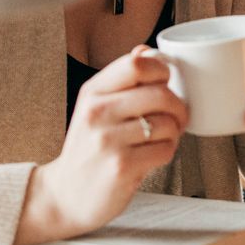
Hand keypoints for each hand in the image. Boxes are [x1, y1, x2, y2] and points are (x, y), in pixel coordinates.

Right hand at [15, 47, 186, 244]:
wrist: (65, 196)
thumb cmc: (87, 150)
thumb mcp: (94, 107)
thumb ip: (121, 79)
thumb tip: (145, 49)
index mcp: (93, 91)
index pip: (137, 63)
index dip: (161, 71)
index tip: (164, 84)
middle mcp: (97, 112)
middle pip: (160, 93)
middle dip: (178, 106)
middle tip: (176, 117)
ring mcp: (108, 140)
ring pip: (167, 123)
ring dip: (174, 132)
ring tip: (161, 139)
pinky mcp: (122, 166)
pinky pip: (165, 149)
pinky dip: (167, 152)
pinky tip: (153, 155)